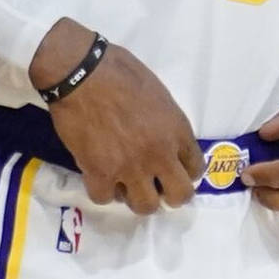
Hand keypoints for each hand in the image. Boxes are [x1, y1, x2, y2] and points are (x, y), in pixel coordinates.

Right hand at [30, 19, 200, 214]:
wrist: (82, 72)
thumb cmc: (120, 72)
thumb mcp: (159, 94)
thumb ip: (168, 123)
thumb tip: (167, 139)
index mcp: (177, 130)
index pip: (197, 168)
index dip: (186, 172)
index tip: (175, 170)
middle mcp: (159, 153)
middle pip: (179, 196)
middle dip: (171, 195)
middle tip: (157, 186)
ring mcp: (129, 167)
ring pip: (145, 206)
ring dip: (138, 197)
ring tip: (128, 185)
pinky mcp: (98, 172)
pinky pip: (105, 199)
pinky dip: (103, 191)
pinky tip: (102, 177)